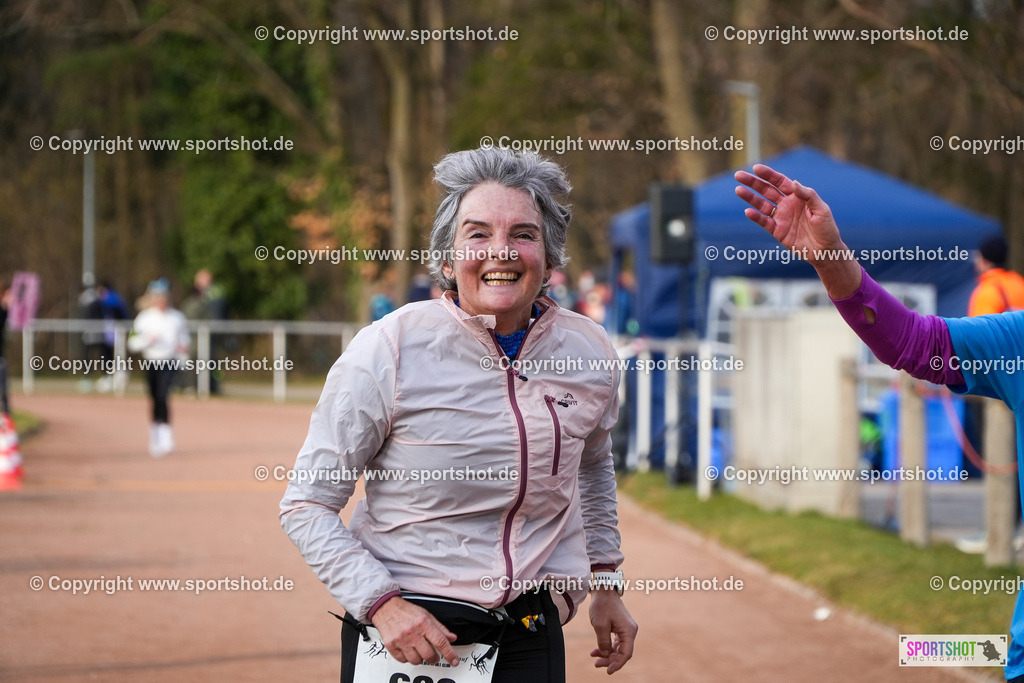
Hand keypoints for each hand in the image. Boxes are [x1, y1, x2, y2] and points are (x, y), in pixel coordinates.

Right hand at [369, 595, 459, 666]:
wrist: (386, 607)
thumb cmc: (407, 611)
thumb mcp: (426, 615)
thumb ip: (440, 628)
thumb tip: (451, 638)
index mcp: (423, 623)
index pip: (440, 641)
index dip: (449, 653)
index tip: (454, 661)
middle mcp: (412, 632)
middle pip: (429, 655)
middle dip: (434, 658)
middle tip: (434, 655)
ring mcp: (401, 639)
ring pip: (416, 660)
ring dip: (420, 658)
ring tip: (419, 650)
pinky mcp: (391, 645)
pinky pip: (403, 660)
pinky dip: (408, 658)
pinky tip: (409, 650)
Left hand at [589, 590, 637, 673]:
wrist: (603, 590)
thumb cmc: (602, 605)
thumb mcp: (600, 625)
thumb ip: (603, 642)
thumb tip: (605, 654)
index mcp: (629, 631)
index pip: (626, 653)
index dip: (617, 664)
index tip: (608, 671)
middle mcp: (630, 631)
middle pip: (622, 652)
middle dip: (610, 660)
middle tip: (597, 664)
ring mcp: (626, 629)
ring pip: (618, 648)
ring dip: (607, 654)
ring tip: (594, 657)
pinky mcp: (620, 627)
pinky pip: (615, 642)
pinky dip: (607, 646)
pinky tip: (596, 651)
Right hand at [735, 164, 861, 298]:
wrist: (825, 251)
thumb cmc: (827, 228)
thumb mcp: (821, 209)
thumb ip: (808, 195)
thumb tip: (793, 183)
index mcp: (797, 196)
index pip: (780, 182)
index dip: (768, 175)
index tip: (756, 168)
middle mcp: (787, 204)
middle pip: (766, 190)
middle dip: (753, 183)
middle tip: (738, 175)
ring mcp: (781, 217)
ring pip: (761, 204)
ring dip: (750, 198)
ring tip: (738, 190)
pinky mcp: (777, 231)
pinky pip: (764, 222)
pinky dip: (756, 217)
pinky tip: (748, 211)